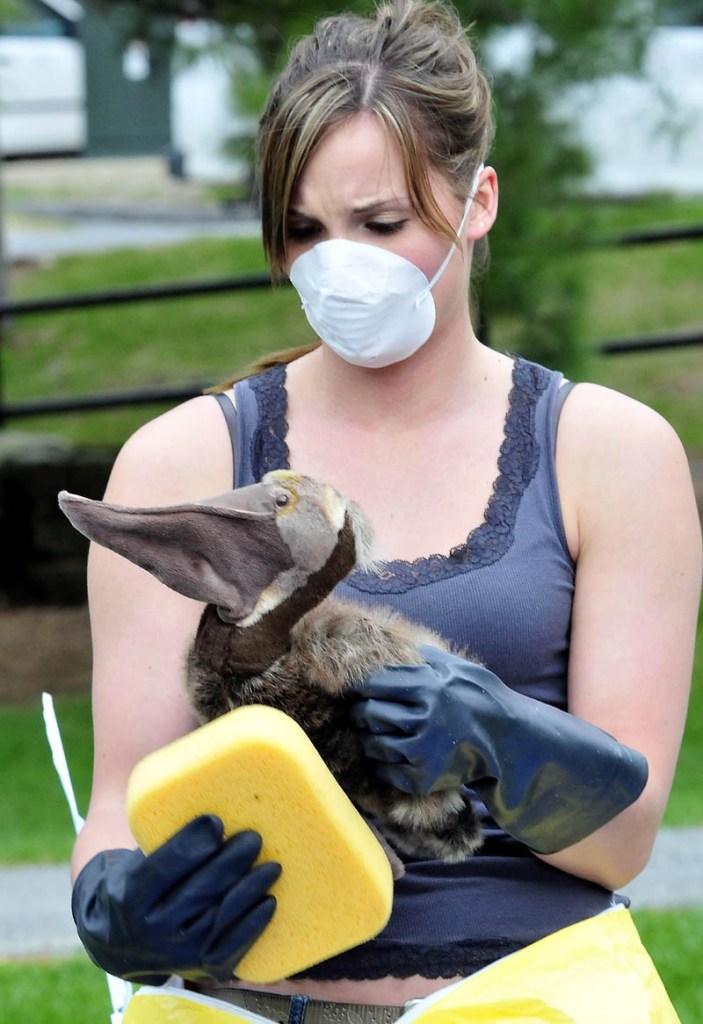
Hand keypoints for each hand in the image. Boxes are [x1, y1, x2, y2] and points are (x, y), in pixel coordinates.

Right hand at [72, 815, 280, 982]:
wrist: (121, 942)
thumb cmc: (138, 884)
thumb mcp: (137, 861)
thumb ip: (168, 843)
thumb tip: (217, 816)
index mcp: (129, 897)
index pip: (164, 866)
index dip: (191, 843)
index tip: (216, 821)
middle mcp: (151, 931)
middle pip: (197, 891)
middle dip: (230, 862)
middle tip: (253, 838)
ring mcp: (176, 955)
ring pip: (219, 918)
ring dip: (249, 889)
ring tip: (271, 865)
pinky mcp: (199, 969)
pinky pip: (232, 945)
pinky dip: (253, 923)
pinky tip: (269, 900)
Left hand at [350, 646, 498, 793]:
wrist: (514, 745)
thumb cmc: (489, 702)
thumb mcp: (467, 671)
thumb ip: (437, 659)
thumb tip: (416, 647)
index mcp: (431, 687)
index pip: (379, 684)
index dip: (362, 687)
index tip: (356, 690)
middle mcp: (425, 717)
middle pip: (372, 713)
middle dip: (359, 713)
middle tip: (357, 715)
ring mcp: (425, 750)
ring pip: (376, 744)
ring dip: (368, 739)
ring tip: (368, 735)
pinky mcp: (426, 777)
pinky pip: (388, 771)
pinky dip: (380, 765)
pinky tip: (383, 758)